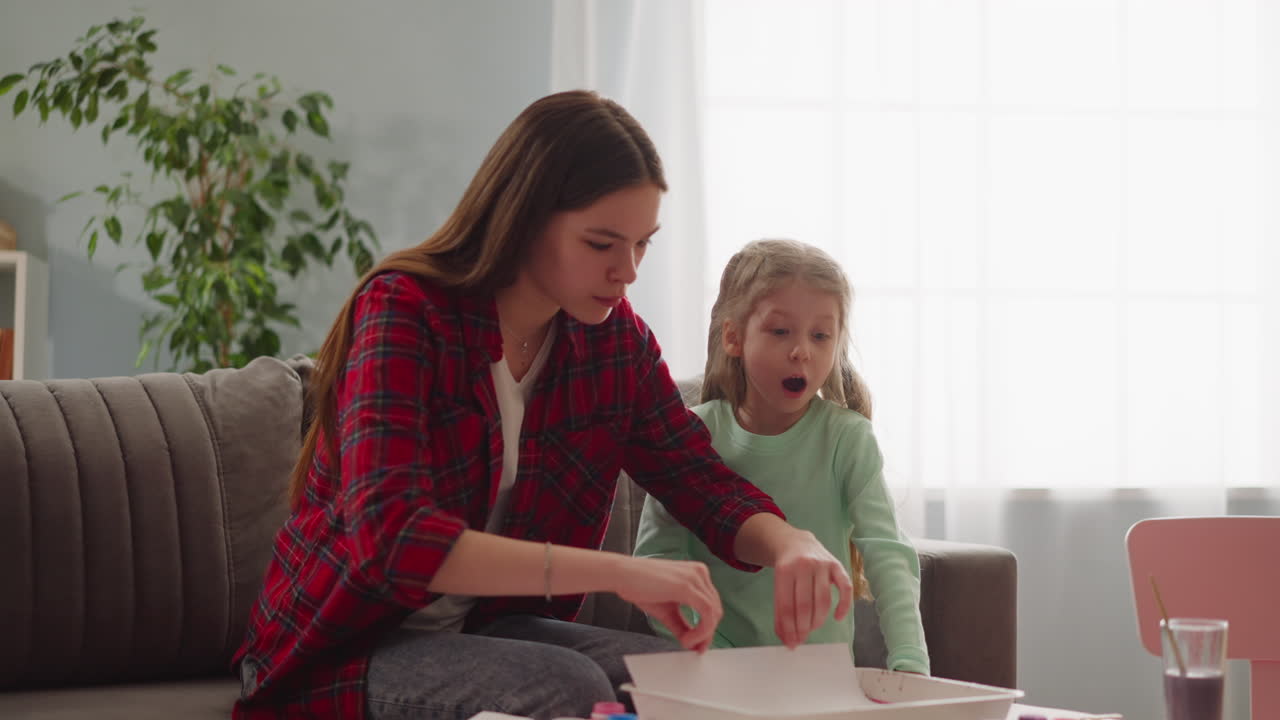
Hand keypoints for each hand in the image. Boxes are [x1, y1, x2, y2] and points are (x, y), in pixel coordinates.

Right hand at [613, 556, 722, 652]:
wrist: (621, 575)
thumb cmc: (639, 587)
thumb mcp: (667, 611)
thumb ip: (682, 625)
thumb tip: (694, 644)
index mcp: (697, 574)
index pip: (711, 604)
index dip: (708, 628)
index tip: (699, 645)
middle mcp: (700, 573)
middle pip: (716, 609)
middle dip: (707, 633)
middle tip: (694, 648)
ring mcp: (695, 577)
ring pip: (714, 613)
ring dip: (703, 634)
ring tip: (686, 643)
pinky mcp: (687, 586)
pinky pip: (707, 613)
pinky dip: (701, 631)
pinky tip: (686, 639)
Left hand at [771, 529, 852, 648]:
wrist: (797, 543)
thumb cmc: (787, 569)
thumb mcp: (778, 585)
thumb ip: (780, 611)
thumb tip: (787, 640)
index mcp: (784, 570)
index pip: (786, 605)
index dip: (789, 628)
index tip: (791, 643)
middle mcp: (804, 565)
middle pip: (804, 605)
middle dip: (802, 628)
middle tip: (801, 639)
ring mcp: (823, 564)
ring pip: (823, 600)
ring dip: (818, 621)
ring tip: (812, 629)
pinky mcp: (837, 565)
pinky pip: (845, 588)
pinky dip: (844, 605)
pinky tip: (837, 618)